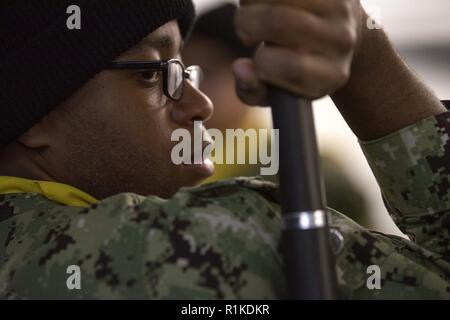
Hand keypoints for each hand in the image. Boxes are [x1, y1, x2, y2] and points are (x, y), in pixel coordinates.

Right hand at [233, 0, 363, 104]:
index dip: (262, 63)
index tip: (257, 60)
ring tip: (256, 10)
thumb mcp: (273, 90)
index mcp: (330, 77)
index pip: (292, 67)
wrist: (334, 34)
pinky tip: (265, 2)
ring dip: (253, 0)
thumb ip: (251, 90)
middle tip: (246, 30)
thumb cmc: (292, 67)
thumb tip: (239, 68)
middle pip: (280, 21)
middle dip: (248, 24)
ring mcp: (341, 7)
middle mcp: (342, 41)